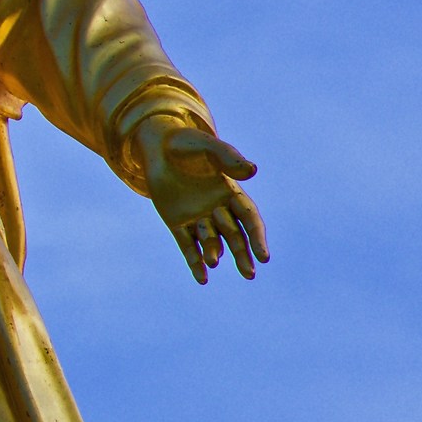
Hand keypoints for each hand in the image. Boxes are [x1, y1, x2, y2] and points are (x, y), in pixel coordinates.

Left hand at [134, 115, 269, 283]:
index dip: (257, 237)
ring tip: (214, 261)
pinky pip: (187, 245)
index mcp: (230, 192)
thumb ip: (228, 158)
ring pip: (209, 241)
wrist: (157, 145)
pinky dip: (194, 261)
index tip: (264, 257)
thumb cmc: (186, 143)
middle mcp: (217, 208)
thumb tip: (252, 170)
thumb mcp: (208, 147)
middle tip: (249, 274)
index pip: (249, 218)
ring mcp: (197, 216)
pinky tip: (201, 278)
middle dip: (242, 254)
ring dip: (213, 253)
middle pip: (233, 236)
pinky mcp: (176, 222)